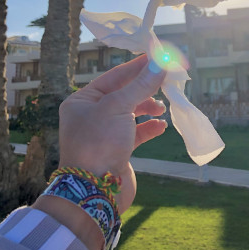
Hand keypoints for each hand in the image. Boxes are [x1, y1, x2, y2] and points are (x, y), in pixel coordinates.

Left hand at [58, 54, 166, 213]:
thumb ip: (141, 85)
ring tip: (162, 107)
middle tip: (166, 82)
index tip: (157, 57)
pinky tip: (161, 126)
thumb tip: (160, 64)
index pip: (114, 77)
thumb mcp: (119, 107)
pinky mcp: (116, 150)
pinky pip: (135, 133)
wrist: (94, 192)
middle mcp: (91, 115)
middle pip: (123, 93)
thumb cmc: (99, 142)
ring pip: (130, 113)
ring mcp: (104, 134)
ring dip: (148, 107)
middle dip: (145, 88)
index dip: (137, 67)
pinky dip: (149, 127)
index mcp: (82, 101)